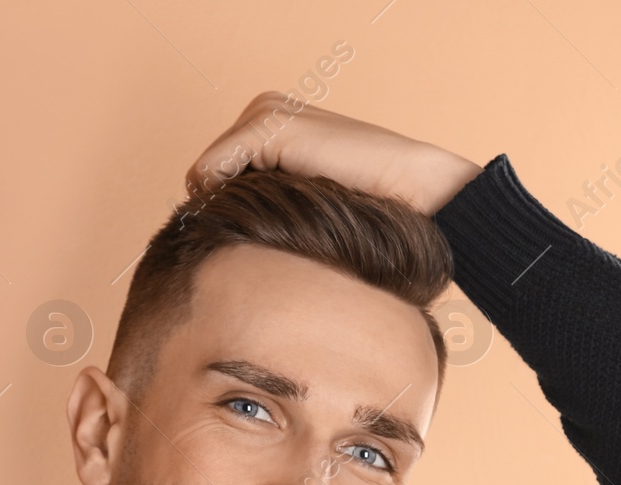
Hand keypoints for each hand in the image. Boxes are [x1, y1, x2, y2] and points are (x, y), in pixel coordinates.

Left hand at [182, 91, 482, 216]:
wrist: (416, 191)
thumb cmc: (367, 211)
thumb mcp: (306, 203)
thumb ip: (267, 203)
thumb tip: (213, 235)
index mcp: (273, 121)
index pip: (217, 175)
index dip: (229, 213)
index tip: (257, 241)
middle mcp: (263, 108)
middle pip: (206, 178)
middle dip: (227, 212)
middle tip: (266, 238)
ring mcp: (263, 113)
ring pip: (205, 180)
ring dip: (230, 212)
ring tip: (274, 229)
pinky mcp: (265, 127)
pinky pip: (208, 177)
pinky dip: (226, 206)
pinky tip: (267, 221)